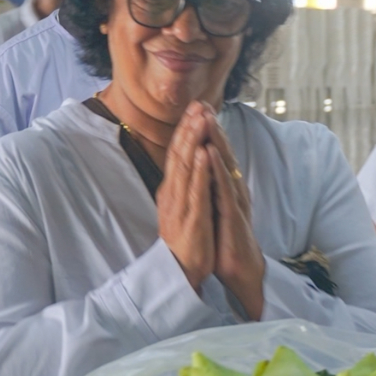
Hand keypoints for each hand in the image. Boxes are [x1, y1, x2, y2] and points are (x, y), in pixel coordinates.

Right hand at [157, 106, 213, 289]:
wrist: (181, 271)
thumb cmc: (185, 239)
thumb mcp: (182, 206)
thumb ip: (184, 186)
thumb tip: (188, 164)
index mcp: (172, 190)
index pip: (177, 154)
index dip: (186, 130)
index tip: (195, 108)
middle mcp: (173, 193)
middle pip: (179, 154)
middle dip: (189, 128)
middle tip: (198, 104)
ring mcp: (180, 204)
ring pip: (185, 167)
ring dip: (193, 141)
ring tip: (200, 119)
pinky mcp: (191, 218)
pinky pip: (195, 191)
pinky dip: (199, 170)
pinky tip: (203, 152)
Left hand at [204, 116, 264, 319]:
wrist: (240, 271)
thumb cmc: (226, 242)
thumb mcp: (216, 210)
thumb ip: (212, 190)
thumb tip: (202, 171)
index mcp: (226, 188)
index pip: (217, 154)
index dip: (208, 131)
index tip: (197, 109)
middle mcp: (233, 189)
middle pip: (223, 152)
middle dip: (212, 127)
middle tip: (202, 103)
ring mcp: (234, 200)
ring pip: (224, 165)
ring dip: (216, 140)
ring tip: (206, 118)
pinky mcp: (233, 215)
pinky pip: (223, 188)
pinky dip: (216, 168)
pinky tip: (210, 152)